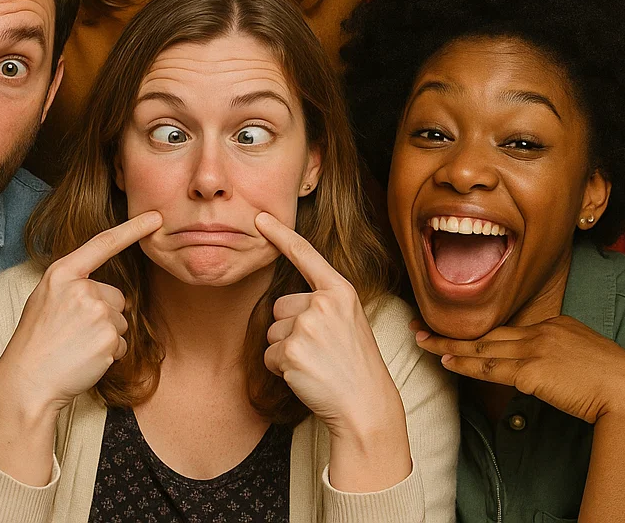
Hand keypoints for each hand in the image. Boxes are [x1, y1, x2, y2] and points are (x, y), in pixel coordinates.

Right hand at [0, 211, 162, 420]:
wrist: (27, 382)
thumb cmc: (36, 341)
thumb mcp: (45, 298)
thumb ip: (74, 284)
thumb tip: (105, 290)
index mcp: (62, 273)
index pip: (103, 243)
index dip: (133, 228)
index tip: (156, 217)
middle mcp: (82, 288)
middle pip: (115, 296)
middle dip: (103, 314)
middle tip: (73, 332)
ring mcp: (97, 313)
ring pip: (120, 321)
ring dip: (106, 335)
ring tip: (76, 346)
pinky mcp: (109, 339)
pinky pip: (122, 344)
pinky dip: (109, 354)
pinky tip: (84, 358)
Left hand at [256, 212, 403, 437]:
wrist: (365, 406)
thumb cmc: (354, 363)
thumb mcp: (348, 319)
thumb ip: (322, 301)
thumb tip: (286, 301)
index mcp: (340, 290)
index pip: (305, 254)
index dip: (280, 233)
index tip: (259, 217)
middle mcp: (323, 303)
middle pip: (280, 306)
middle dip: (290, 329)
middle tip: (320, 350)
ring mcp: (306, 326)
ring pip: (272, 331)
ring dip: (285, 350)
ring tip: (315, 363)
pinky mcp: (290, 351)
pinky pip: (268, 355)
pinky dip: (280, 369)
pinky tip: (306, 376)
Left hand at [415, 315, 624, 422]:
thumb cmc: (614, 379)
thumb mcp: (584, 355)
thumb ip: (559, 355)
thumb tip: (542, 367)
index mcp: (553, 324)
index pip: (508, 330)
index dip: (480, 332)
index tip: (458, 331)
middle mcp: (539, 331)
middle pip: (487, 331)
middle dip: (451, 330)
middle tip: (420, 323)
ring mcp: (533, 349)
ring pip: (481, 347)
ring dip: (448, 345)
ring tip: (422, 341)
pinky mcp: (530, 371)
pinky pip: (489, 368)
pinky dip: (465, 364)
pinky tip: (446, 361)